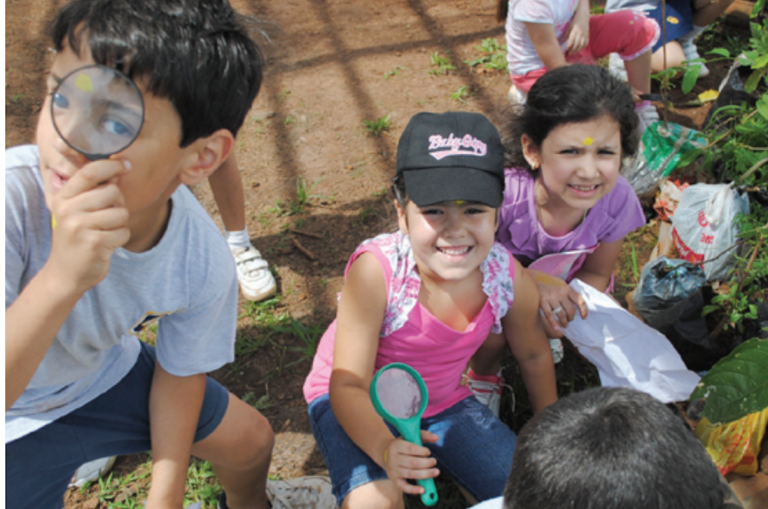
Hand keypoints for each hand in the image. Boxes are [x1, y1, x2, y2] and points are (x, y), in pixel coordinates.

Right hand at [48, 159, 130, 292]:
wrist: (65, 274)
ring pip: (121, 213)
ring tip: (105, 231)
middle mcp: (69, 210)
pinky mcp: (94, 243)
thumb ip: (92, 192)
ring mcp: (80, 226)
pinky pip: (124, 232)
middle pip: (112, 192)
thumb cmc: (76, 238)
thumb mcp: (75, 212)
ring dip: (120, 224)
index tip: (126, 165)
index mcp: (63, 197)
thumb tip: (118, 170)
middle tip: (108, 217)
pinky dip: (120, 238)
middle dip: (118, 203)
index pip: (90, 172)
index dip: (112, 165)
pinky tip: (106, 244)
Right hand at [382, 432, 439, 495]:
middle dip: (426, 463)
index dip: (421, 451)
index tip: (428, 452)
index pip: (410, 449)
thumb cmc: (403, 444)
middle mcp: (393, 459)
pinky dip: (413, 490)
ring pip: (411, 474)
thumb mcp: (410, 437)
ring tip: (436, 472)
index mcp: (396, 446)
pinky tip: (423, 490)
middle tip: (434, 461)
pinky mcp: (395, 480)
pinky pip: (404, 487)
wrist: (385, 453)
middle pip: (412, 463)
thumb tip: (436, 438)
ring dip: (425, 474)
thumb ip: (424, 435)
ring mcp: (394, 470)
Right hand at [536, 279, 586, 334]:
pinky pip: (549, 315)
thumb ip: (570, 298)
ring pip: (561, 314)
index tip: (584, 318)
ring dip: (564, 322)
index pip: (580, 300)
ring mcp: (551, 297)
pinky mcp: (542, 302)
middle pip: (570, 309)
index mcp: (567, 290)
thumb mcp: (562, 290)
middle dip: (571, 318)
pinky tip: (556, 328)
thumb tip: (579, 312)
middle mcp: (560, 293)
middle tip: (569, 321)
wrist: (533, 286)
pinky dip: (553, 323)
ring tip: (564, 325)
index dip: (583, 310)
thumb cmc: (551, 291)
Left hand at [565, 18, 588, 54]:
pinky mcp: (587, 36)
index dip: (569, 45)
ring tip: (573, 53)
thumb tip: (562, 41)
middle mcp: (580, 34)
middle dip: (573, 50)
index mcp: (575, 31)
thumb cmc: (574, 23)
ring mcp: (585, 35)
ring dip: (577, 50)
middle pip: (577, 44)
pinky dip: (582, 48)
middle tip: (569, 53)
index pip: (572, 40)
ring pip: (581, 45)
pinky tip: (578, 50)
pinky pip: (585, 44)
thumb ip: (566, 34)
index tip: (566, 49)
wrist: (583, 18)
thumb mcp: (569, 27)